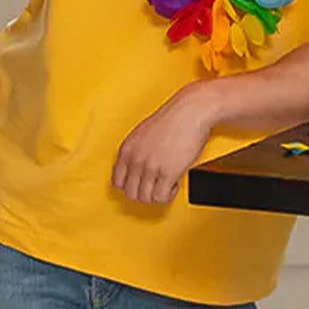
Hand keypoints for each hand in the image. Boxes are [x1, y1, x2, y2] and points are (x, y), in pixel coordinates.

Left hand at [112, 87, 217, 205]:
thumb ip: (136, 152)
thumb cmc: (173, 118)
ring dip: (156, 195)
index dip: (130, 186)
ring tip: (166, 183)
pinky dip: (168, 195)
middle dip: (144, 193)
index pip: (117, 181)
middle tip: (155, 186)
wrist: (191, 111)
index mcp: (126, 149)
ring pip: (145, 198)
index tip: (140, 185)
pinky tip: (174, 184)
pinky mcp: (167, 173)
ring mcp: (150, 167)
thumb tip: (137, 170)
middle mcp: (135, 159)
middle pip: (130, 193)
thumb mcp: (143, 134)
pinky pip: (161, 197)